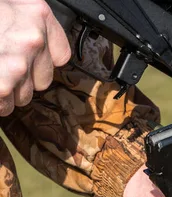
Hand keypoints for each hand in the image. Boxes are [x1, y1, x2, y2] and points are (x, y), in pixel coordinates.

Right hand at [0, 0, 70, 115]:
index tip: (25, 59)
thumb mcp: (6, 7)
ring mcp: (17, 64)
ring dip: (6, 91)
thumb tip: (34, 46)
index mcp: (36, 14)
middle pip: (43, 80)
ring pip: (25, 96)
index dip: (41, 61)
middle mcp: (33, 39)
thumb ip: (22, 25)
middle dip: (21, 78)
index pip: (60, 55)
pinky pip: (5, 105)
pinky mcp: (1, 86)